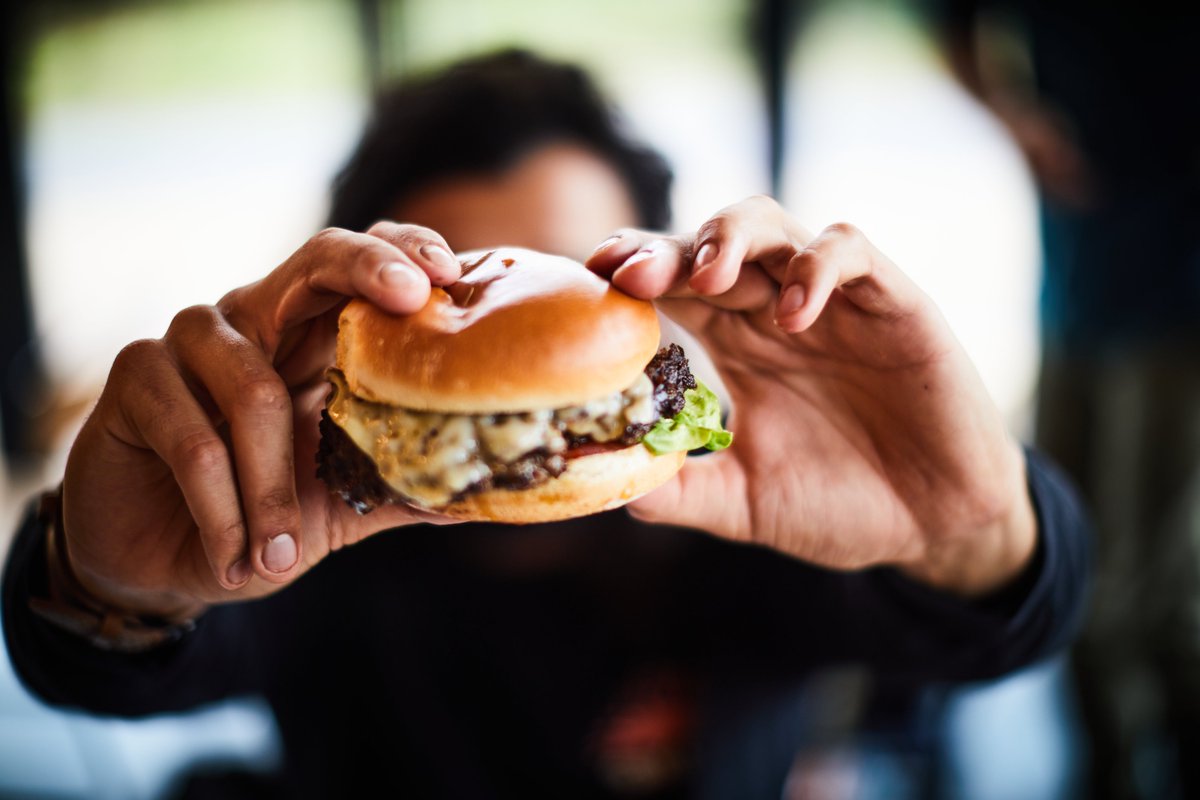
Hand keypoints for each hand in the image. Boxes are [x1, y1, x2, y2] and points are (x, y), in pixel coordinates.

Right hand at [60, 224, 462, 619]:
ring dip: (272, 491)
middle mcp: (257, 317)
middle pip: (317, 260)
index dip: (405, 252)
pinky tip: (234, 559)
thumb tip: (484, 496)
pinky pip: (196, 442)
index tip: (451, 275)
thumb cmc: (259, 518)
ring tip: (282, 555)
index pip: (361, 268)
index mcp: (311, 336)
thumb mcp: (343, 507)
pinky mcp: (135, 372)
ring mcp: (192, 337)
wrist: (160, 562)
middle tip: (413, 295)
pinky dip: (224, 512)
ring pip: (256, 393)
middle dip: (369, 270)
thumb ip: (402, 489)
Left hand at [587, 197, 1036, 595]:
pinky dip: (816, 269)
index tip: (589, 282)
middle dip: (668, 249)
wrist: (934, 526)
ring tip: (708, 279)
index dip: (632, 272)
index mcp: (737, 346)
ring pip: (776, 225)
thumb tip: (614, 492)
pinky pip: (852, 253)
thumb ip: (686, 494)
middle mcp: (776, 311)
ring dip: (734, 239)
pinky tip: (791, 317)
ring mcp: (835, 303)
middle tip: (631, 274)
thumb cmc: (840, 506)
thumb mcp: (748, 504)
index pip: (673, 286)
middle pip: (712, 244)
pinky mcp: (895, 303)